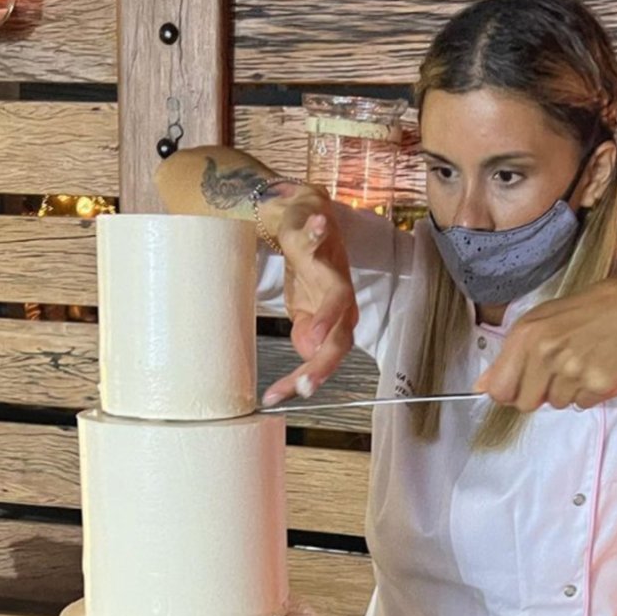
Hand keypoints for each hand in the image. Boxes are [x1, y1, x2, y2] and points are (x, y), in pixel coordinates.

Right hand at [261, 191, 358, 405]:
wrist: (304, 217)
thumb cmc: (307, 269)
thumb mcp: (302, 311)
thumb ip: (307, 337)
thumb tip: (309, 358)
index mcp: (339, 321)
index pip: (325, 360)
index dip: (303, 380)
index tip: (275, 398)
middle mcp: (342, 298)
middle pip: (339, 338)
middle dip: (323, 365)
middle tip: (304, 387)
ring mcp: (330, 267)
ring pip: (338, 294)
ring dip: (328, 317)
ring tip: (317, 337)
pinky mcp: (316, 237)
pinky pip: (318, 235)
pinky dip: (317, 231)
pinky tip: (317, 225)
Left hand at [475, 273, 616, 412]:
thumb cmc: (589, 311)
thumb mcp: (542, 321)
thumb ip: (511, 355)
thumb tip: (482, 385)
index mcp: (527, 335)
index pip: (500, 390)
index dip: (511, 390)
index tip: (523, 383)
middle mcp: (547, 353)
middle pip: (526, 403)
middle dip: (540, 392)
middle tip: (560, 369)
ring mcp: (574, 370)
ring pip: (556, 403)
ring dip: (568, 389)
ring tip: (584, 361)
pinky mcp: (599, 384)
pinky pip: (583, 404)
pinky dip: (590, 392)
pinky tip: (598, 367)